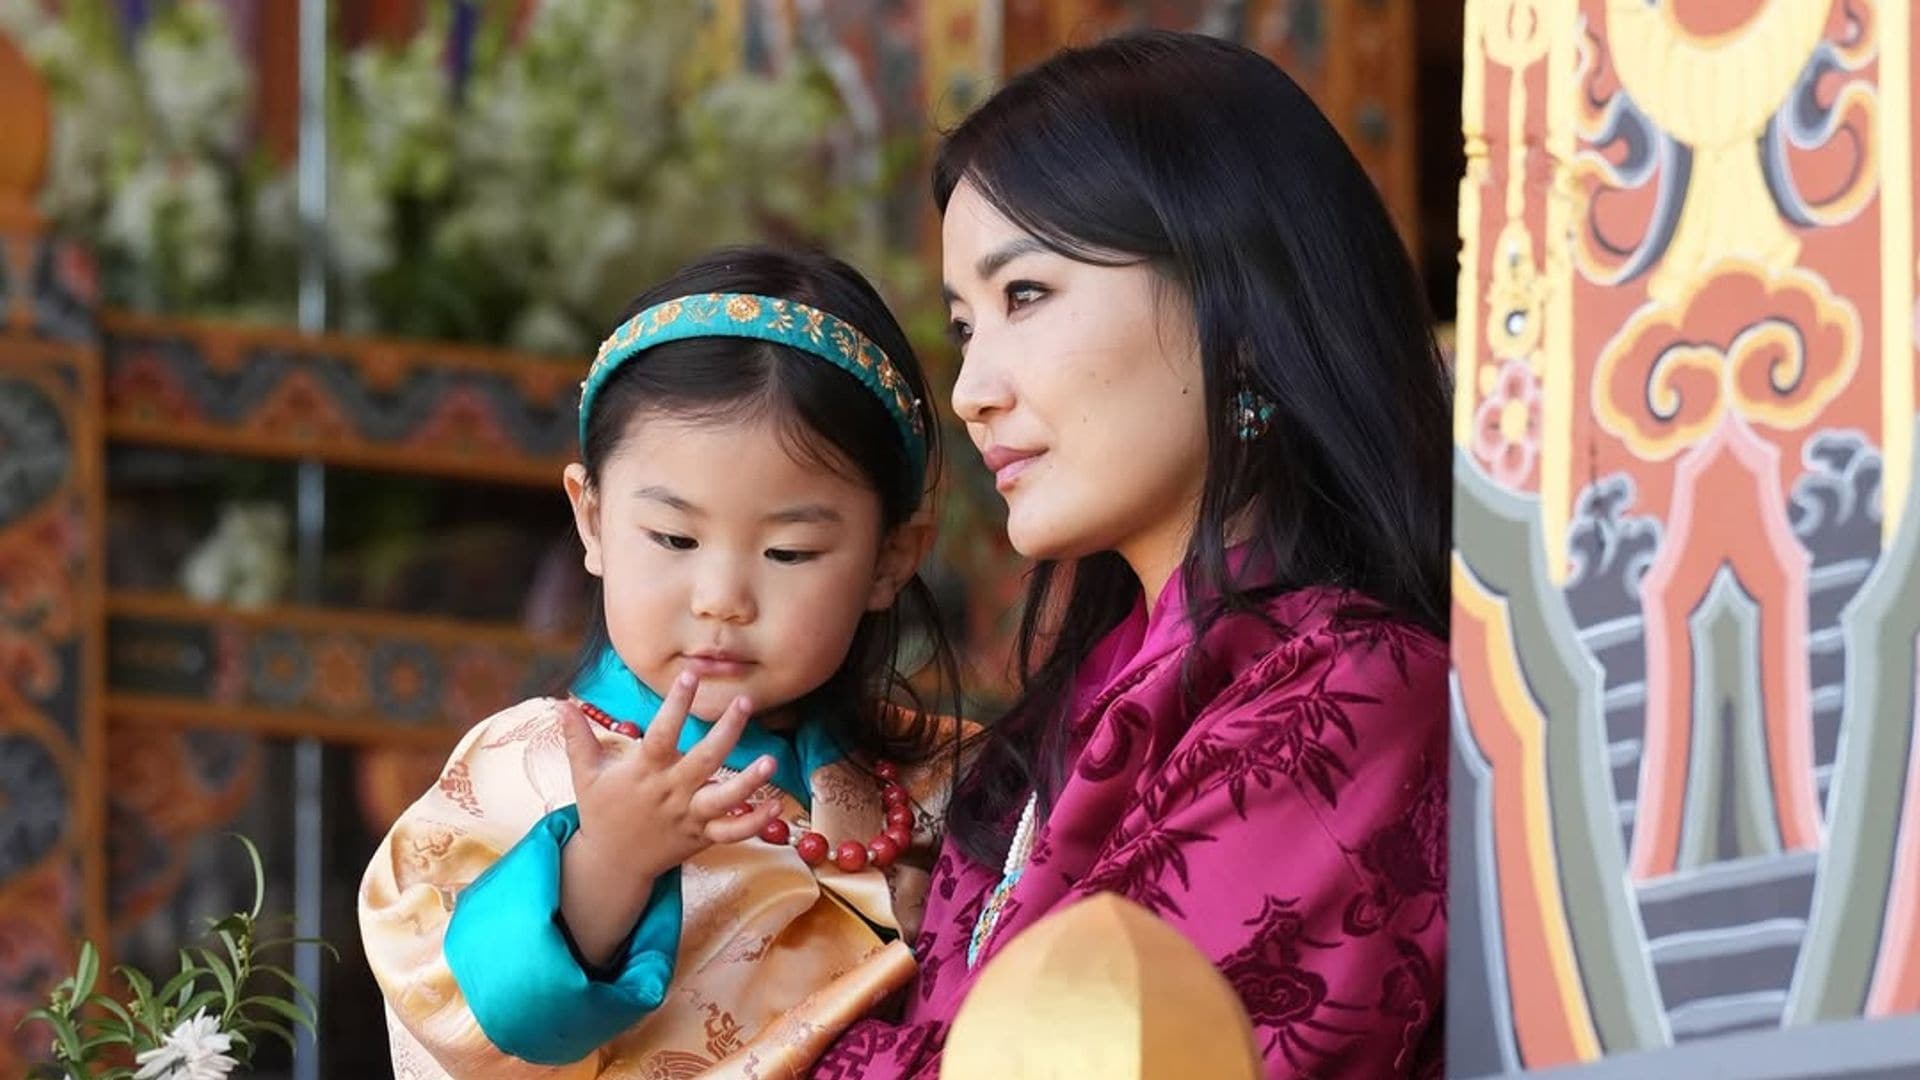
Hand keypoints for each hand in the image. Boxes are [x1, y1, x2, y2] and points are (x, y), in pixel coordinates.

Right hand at [556, 672, 781, 965]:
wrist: (612, 864)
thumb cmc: (601, 813)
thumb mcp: (586, 775)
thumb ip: (579, 739)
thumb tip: (561, 704)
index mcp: (644, 772)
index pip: (661, 733)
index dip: (676, 705)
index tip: (690, 675)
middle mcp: (670, 792)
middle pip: (703, 760)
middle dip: (726, 731)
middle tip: (744, 701)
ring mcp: (688, 816)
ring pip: (723, 799)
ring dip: (748, 782)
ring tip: (770, 761)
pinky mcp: (701, 837)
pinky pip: (732, 833)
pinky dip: (754, 823)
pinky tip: (777, 807)